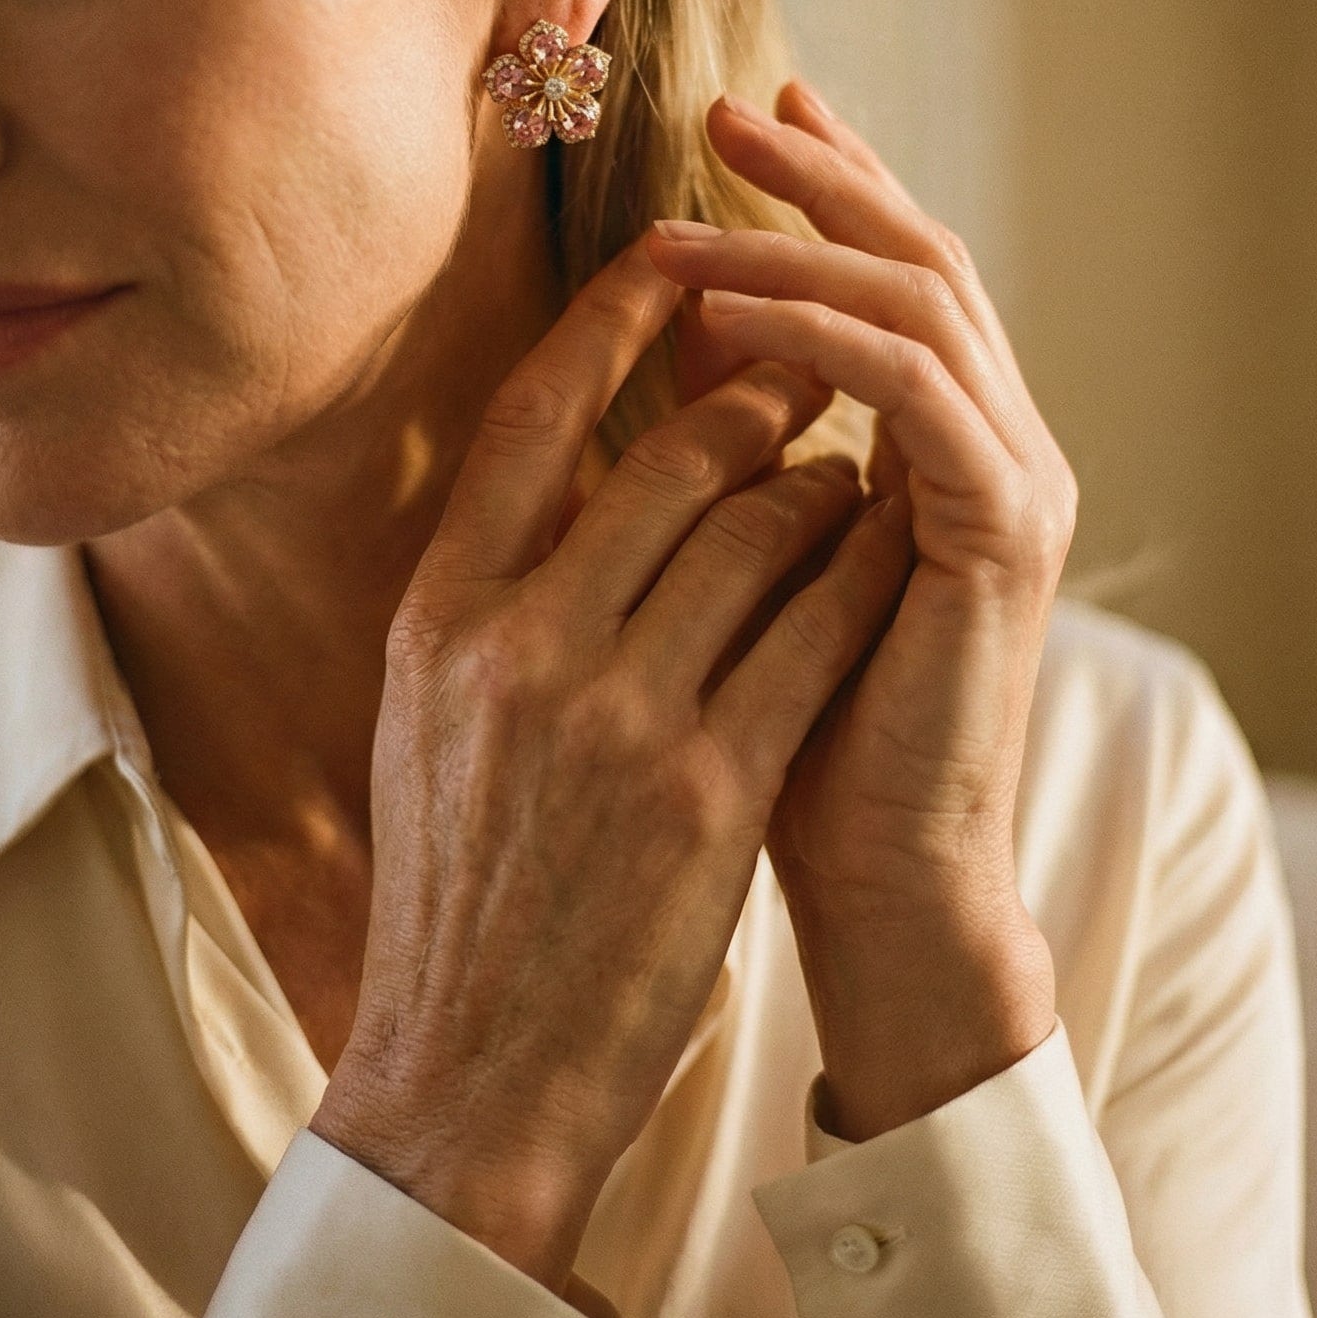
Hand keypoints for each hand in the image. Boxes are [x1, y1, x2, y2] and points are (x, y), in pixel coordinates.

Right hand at [311, 239, 911, 1290]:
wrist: (469, 1068)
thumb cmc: (458, 883)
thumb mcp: (428, 715)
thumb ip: (487, 588)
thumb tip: (558, 467)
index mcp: (439, 613)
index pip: (536, 416)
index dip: (617, 315)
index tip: (678, 249)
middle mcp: (518, 644)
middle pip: (669, 456)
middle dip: (755, 387)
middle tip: (804, 355)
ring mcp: (615, 715)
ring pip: (757, 529)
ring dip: (820, 475)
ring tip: (847, 455)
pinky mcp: (707, 790)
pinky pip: (813, 634)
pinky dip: (858, 571)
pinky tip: (888, 545)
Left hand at [646, 84, 1072, 1139]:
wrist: (874, 886)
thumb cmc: (789, 736)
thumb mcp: (744, 548)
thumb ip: (732, 438)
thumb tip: (672, 324)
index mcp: (947, 443)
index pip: (892, 276)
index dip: (832, 187)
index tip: (753, 112)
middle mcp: (999, 445)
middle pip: (920, 260)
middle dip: (824, 179)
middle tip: (730, 110)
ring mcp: (1016, 484)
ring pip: (923, 306)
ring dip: (801, 247)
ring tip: (685, 221)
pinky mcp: (1002, 536)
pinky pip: (919, 395)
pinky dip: (824, 340)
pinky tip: (728, 314)